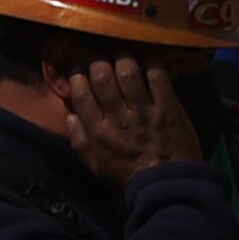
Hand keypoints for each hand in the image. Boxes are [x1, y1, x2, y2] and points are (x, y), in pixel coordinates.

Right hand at [57, 51, 196, 183]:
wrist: (168, 186)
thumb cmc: (128, 177)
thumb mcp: (94, 165)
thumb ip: (78, 140)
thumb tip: (70, 115)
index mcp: (97, 130)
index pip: (80, 93)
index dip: (77, 75)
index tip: (79, 67)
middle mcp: (118, 116)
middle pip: (102, 77)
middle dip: (98, 60)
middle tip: (100, 56)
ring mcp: (145, 111)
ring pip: (128, 73)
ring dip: (124, 57)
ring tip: (123, 53)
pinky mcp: (169, 109)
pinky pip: (159, 79)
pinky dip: (153, 64)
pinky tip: (149, 58)